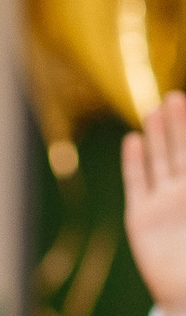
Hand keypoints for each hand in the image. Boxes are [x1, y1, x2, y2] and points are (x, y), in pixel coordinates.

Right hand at [126, 92, 185, 313]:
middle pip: (183, 152)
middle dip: (181, 125)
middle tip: (176, 97)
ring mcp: (164, 205)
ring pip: (160, 162)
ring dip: (159, 136)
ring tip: (156, 109)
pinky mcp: (141, 218)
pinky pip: (137, 184)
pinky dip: (135, 163)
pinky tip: (134, 141)